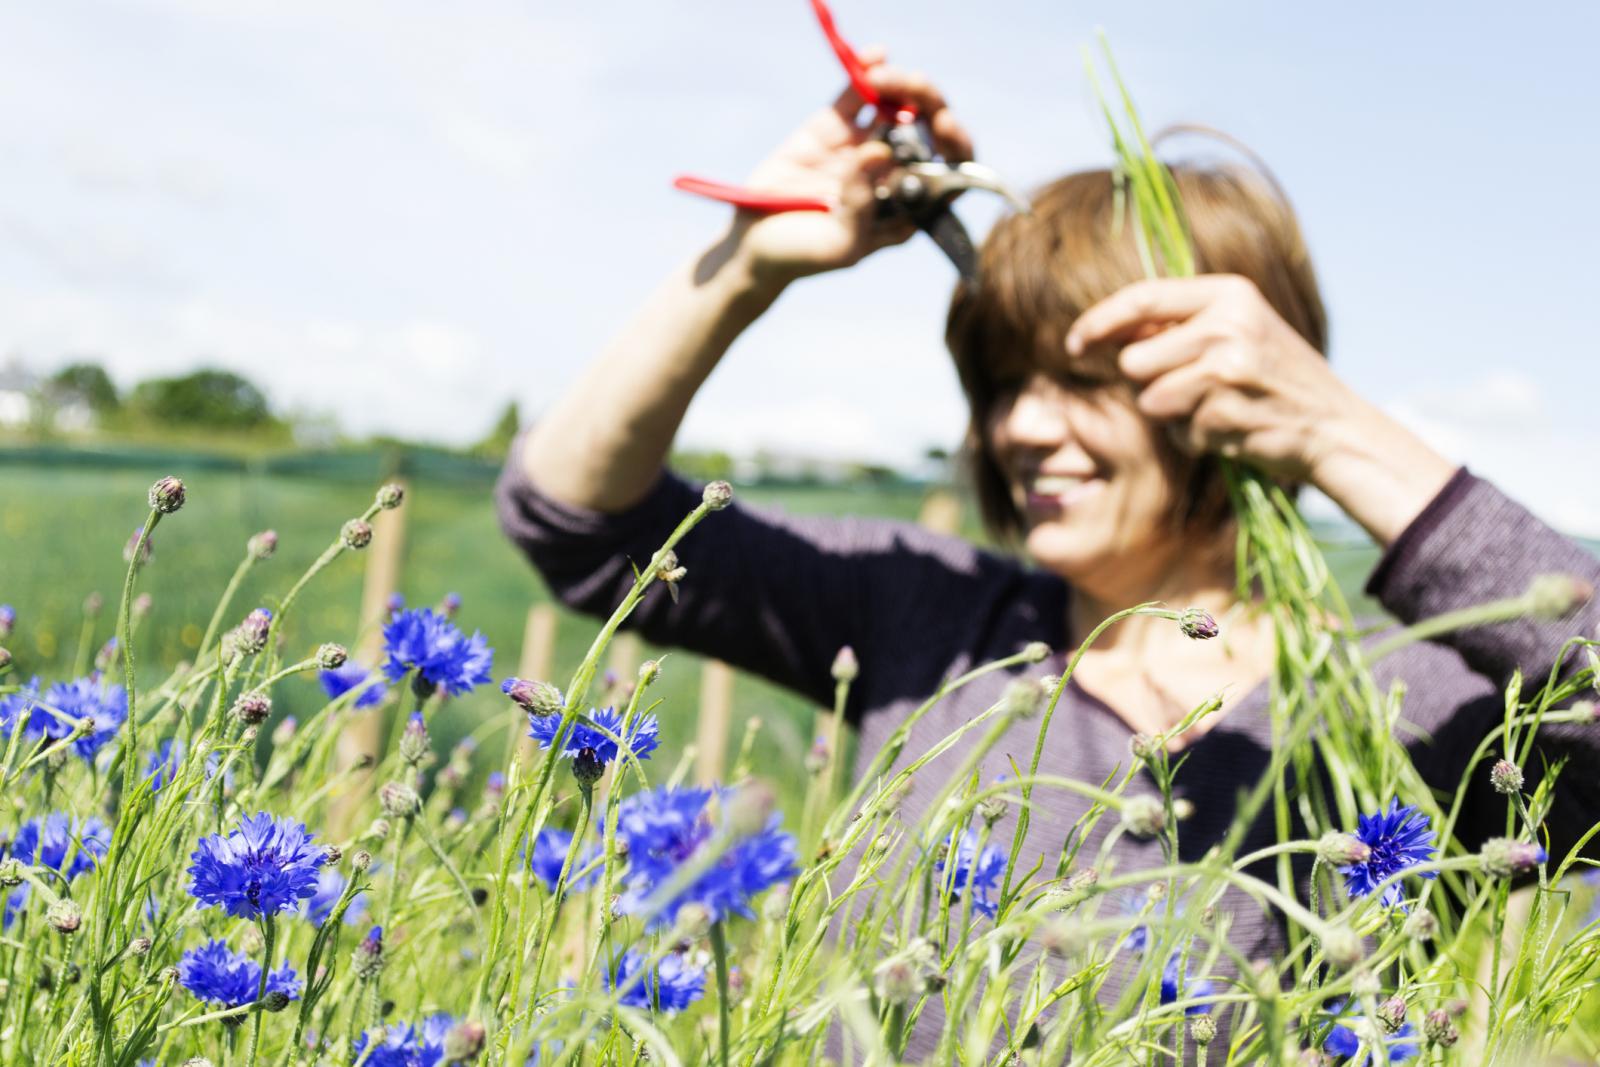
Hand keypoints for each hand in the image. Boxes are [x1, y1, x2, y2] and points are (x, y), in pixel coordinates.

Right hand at [730, 53, 973, 287]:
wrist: (753, 244)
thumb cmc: (803, 257)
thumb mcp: (837, 245)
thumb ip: (861, 205)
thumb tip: (880, 151)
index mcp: (906, 207)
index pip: (947, 173)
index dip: (955, 148)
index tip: (944, 128)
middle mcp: (893, 174)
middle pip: (926, 132)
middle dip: (929, 106)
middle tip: (916, 93)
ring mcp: (864, 146)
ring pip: (896, 107)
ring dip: (901, 86)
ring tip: (885, 77)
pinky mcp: (834, 128)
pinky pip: (857, 98)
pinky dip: (868, 74)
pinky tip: (875, 56)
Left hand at [1065, 274, 1351, 480]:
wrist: (1335, 427)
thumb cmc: (1276, 380)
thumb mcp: (1241, 331)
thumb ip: (1182, 326)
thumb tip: (1107, 333)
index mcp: (1229, 293)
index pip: (1142, 298)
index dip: (1098, 321)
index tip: (1073, 343)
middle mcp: (1227, 322)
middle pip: (1134, 360)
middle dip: (1148, 383)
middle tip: (1194, 389)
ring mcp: (1226, 367)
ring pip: (1149, 399)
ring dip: (1172, 415)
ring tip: (1217, 409)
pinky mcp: (1225, 411)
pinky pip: (1175, 432)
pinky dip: (1194, 439)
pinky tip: (1231, 430)